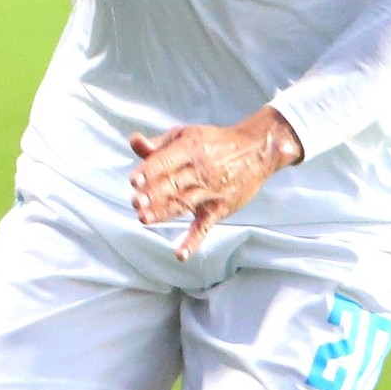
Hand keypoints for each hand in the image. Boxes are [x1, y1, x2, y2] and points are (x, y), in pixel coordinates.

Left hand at [127, 107, 303, 258]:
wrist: (256, 151)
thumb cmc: (215, 143)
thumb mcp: (186, 135)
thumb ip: (158, 144)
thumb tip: (134, 141)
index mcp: (189, 149)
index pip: (166, 161)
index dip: (149, 171)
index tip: (134, 181)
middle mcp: (200, 171)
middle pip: (174, 184)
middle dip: (154, 194)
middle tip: (136, 202)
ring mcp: (210, 192)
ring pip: (184, 203)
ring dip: (164, 212)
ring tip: (144, 219)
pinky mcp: (218, 209)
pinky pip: (204, 227)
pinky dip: (193, 241)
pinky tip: (180, 253)